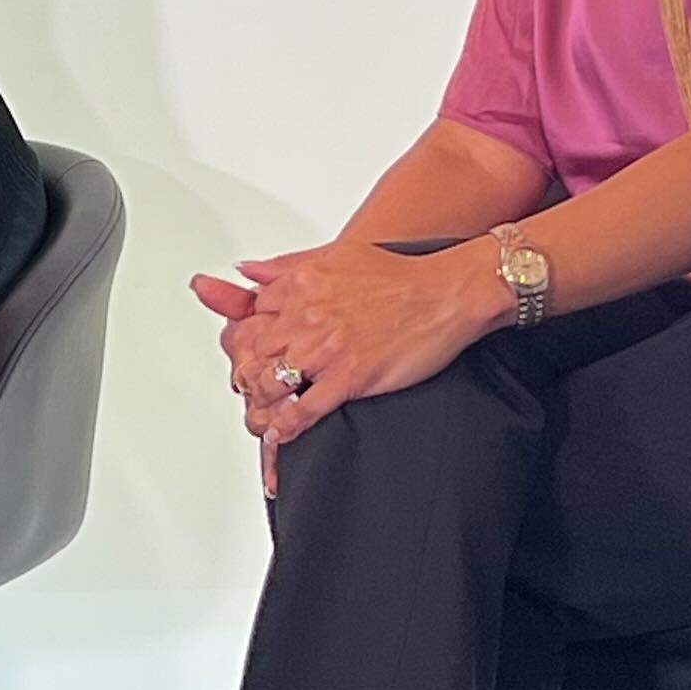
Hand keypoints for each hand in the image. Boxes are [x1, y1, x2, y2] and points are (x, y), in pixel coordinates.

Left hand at [202, 244, 511, 471]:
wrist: (446, 295)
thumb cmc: (399, 277)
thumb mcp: (334, 254)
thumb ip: (284, 266)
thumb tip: (244, 270)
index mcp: (300, 285)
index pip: (248, 316)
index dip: (245, 339)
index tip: (246, 353)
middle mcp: (306, 316)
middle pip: (253, 353)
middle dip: (249, 374)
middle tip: (250, 389)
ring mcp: (325, 348)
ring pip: (270, 383)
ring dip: (260, 404)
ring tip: (260, 415)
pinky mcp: (348, 376)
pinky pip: (303, 409)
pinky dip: (286, 426)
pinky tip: (280, 434)